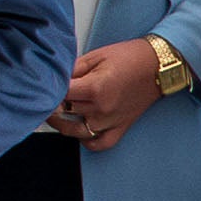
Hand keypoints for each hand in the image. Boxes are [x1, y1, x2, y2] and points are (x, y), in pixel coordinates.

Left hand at [53, 41, 167, 152]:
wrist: (158, 65)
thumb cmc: (129, 57)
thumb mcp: (96, 56)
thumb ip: (72, 69)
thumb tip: (53, 78)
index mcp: (95, 88)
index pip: (59, 95)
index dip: (47, 91)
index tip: (42, 87)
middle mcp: (102, 109)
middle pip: (65, 112)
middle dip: (53, 104)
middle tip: (47, 96)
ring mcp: (111, 121)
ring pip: (76, 132)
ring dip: (63, 124)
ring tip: (57, 112)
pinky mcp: (121, 128)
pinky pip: (99, 144)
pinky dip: (86, 140)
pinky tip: (80, 130)